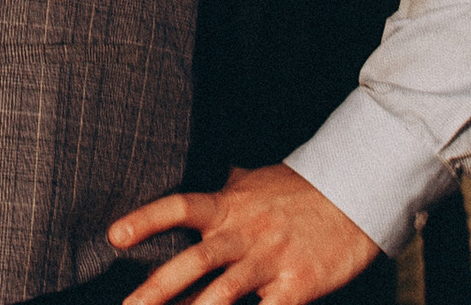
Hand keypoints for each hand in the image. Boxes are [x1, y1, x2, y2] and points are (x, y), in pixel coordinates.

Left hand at [110, 162, 379, 304]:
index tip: (114, 237)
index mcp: (231, 204)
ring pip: (225, 292)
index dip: (146, 221)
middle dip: (157, 288)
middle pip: (195, 260)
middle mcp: (245, 231)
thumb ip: (229, 186)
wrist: (357, 194)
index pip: (179, 206)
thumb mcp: (258, 180)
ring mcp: (271, 259)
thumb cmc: (303, 190)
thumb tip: (211, 177)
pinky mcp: (299, 284)